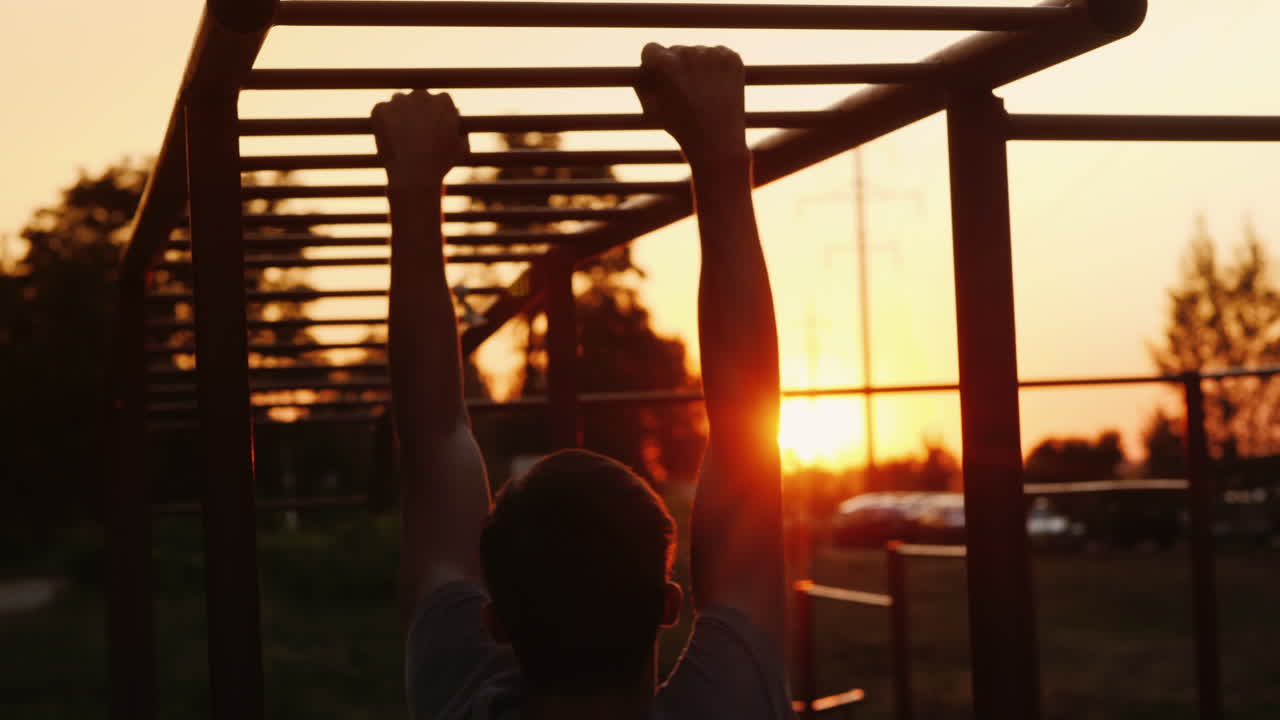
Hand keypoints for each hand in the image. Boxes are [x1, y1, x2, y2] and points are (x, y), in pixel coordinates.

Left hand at [371, 90, 469, 189]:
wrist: (414, 174)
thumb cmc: (441, 164)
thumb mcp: (462, 149)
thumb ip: (462, 133)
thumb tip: (459, 126)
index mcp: (443, 101)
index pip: (439, 100)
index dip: (436, 114)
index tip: (432, 126)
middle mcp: (422, 95)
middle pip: (418, 97)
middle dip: (417, 110)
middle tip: (415, 130)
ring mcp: (399, 101)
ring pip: (398, 102)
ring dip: (400, 113)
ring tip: (400, 135)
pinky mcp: (381, 109)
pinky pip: (381, 111)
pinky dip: (383, 121)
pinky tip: (389, 137)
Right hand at [635, 43, 748, 166]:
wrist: (719, 142)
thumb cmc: (679, 127)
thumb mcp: (650, 107)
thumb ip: (641, 81)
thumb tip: (643, 63)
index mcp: (666, 63)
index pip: (651, 48)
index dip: (652, 65)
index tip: (658, 78)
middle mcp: (690, 53)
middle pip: (676, 50)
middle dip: (676, 66)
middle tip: (684, 93)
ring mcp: (714, 54)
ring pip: (698, 52)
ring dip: (696, 67)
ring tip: (701, 93)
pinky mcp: (732, 58)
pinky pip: (717, 55)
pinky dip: (715, 67)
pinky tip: (715, 88)